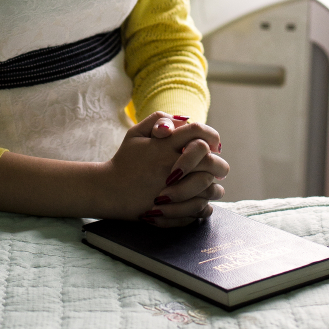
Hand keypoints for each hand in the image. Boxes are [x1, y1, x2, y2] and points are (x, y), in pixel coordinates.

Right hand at [101, 112, 227, 225]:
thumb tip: (185, 119)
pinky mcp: (171, 209)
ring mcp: (172, 189)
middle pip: (211, 161)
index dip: (212, 137)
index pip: (199, 133)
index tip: (213, 146)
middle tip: (220, 169)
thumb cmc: (124, 161)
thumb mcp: (135, 133)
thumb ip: (159, 120)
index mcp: (164, 145)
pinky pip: (200, 208)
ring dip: (216, 187)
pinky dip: (205, 206)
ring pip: (209, 186)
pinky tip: (203, 203)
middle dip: (220, 165)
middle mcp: (170, 165)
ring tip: (214, 188)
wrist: (108, 190)